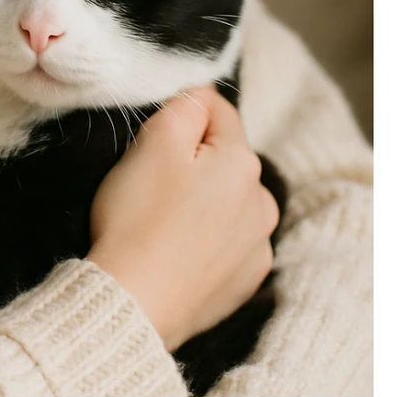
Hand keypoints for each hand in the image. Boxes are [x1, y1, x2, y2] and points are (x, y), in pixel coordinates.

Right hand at [86, 86, 279, 351]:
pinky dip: (203, 238)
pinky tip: (173, 247)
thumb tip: (199, 94)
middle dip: (193, 158)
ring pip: (228, 201)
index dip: (182, 110)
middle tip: (149, 176)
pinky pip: (225, 242)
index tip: (151, 128)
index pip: (217, 109)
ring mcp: (256, 246)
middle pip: (224, 157)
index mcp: (242, 162)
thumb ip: (183, 107)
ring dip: (202, 199)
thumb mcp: (153, 143)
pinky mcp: (243, 282)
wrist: (134, 301)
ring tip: (161, 216)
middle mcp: (262, 202)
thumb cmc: (139, 217)